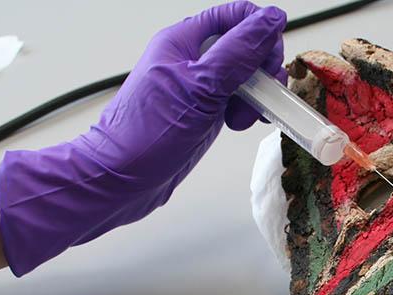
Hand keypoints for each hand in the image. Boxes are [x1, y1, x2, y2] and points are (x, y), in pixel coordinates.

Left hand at [0, 1, 286, 274]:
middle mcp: (191, 59)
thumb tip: (270, 19)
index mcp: (183, 40)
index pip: (234, 16)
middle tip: (261, 94)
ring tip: (245, 117)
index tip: (271, 61)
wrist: (121, 179)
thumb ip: (238, 52)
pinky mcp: (203, 112)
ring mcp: (198, 87)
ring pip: (244, 75)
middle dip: (261, 68)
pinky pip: (237, 99)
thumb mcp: (200, 87)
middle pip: (244, 45)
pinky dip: (247, 110)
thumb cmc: (145, 134)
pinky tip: (239, 125)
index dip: (260, 30)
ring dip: (256, 93)